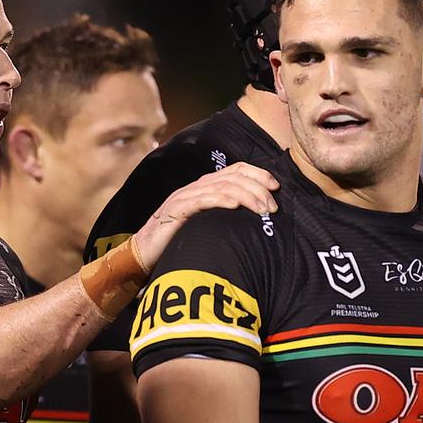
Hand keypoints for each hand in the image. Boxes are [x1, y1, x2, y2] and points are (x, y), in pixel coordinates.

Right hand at [130, 162, 279, 271]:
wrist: (145, 252)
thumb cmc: (180, 240)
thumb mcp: (208, 224)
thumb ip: (226, 215)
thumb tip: (258, 216)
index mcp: (205, 187)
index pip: (236, 170)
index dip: (258, 174)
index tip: (276, 186)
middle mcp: (196, 187)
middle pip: (233, 177)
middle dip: (258, 189)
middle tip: (273, 207)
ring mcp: (185, 197)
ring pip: (221, 187)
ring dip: (246, 196)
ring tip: (262, 209)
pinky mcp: (176, 210)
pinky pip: (201, 200)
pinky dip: (220, 200)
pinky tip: (235, 206)